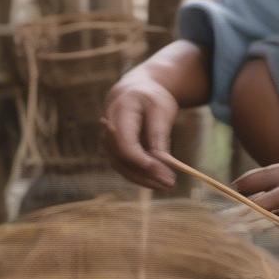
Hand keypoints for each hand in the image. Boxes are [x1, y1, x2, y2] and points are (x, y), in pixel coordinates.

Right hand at [102, 71, 178, 189]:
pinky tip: (160, 181)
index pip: (125, 142)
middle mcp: (108, 130)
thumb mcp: (161, 110)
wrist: (133, 93)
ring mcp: (108, 142)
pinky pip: (125, 168)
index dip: (140, 160)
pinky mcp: (114, 152)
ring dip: (144, 179)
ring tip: (168, 185)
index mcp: (120, 111)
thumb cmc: (150, 99)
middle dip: (146, 173)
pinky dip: (142, 176)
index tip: (161, 172)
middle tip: (170, 183)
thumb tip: (163, 163)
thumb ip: (159, 135)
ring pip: (122, 167)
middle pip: (123, 158)